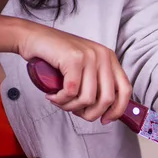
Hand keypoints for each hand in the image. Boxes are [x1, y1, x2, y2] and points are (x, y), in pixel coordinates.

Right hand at [15, 20, 130, 123]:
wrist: (32, 37)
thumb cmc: (56, 56)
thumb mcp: (84, 69)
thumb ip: (97, 84)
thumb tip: (106, 112)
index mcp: (109, 59)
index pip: (125, 90)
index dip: (117, 110)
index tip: (105, 120)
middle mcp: (103, 56)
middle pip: (107, 99)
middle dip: (91, 113)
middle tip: (76, 112)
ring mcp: (89, 56)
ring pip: (88, 98)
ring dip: (71, 107)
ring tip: (60, 102)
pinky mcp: (73, 58)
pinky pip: (71, 92)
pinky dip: (60, 100)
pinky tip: (53, 96)